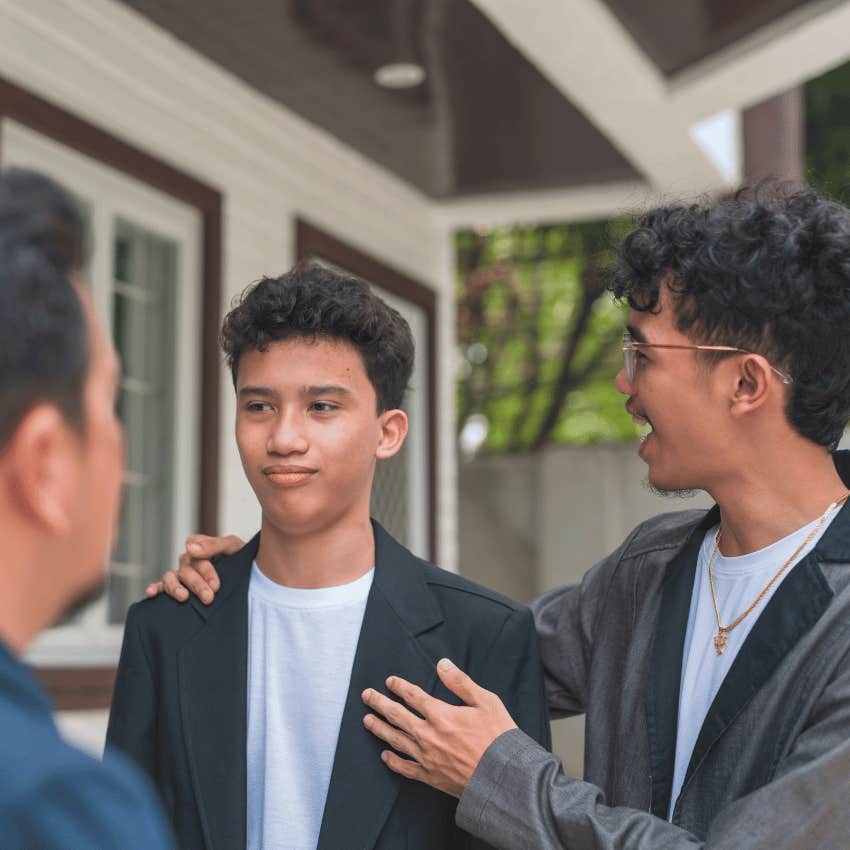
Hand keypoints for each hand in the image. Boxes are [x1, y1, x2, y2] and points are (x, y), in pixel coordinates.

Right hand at [144, 534, 243, 603]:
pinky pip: (160, 586)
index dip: (205, 570)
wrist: (247, 575)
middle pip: (186, 570)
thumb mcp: (232, 546)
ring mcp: (181, 574)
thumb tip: (190, 548)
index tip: (216, 585)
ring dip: (175, 587)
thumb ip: (214, 544)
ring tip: (183, 597)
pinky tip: (151, 593)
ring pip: (170, 578)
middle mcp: (188, 560)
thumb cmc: (238, 558)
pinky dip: (154, 588)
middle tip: (209, 597)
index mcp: (200, 546)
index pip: (196, 554)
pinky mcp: (177, 587)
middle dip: (197, 585)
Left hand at [361, 659, 516, 797]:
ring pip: (396, 740)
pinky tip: (384, 756)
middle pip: (397, 715)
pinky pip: (406, 768)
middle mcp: (429, 735)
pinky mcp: (431, 777)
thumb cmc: (499, 737)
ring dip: (379, 728)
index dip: (400, 687)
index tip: (389, 682)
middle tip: (366, 696)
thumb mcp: (485, 702)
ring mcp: (427, 757)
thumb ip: (460, 682)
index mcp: (441, 714)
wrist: (504, 778)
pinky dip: (393, 761)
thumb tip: (442, 664)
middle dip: (379, 703)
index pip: (413, 696)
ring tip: (367, 720)